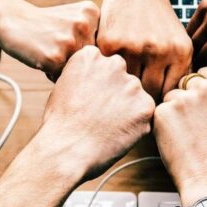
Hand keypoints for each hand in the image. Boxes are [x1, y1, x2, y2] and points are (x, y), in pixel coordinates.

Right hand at [0, 0, 99, 79]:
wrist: (12, 19)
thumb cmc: (44, 23)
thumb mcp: (74, 16)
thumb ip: (93, 33)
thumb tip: (113, 65)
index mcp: (92, 12)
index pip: (102, 45)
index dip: (85, 48)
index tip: (69, 39)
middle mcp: (84, 25)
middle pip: (92, 59)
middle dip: (76, 60)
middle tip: (57, 46)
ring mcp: (70, 41)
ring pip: (78, 69)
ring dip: (65, 68)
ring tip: (50, 51)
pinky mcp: (55, 57)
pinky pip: (62, 77)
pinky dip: (52, 73)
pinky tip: (42, 57)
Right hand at [39, 46, 155, 180]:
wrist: (66, 150)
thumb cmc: (60, 123)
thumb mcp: (64, 86)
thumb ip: (86, 75)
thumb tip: (97, 79)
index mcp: (91, 56)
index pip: (104, 66)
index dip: (97, 86)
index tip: (88, 100)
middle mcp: (114, 64)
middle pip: (122, 78)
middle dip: (115, 94)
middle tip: (100, 115)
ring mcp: (132, 85)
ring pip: (135, 96)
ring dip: (127, 109)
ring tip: (106, 127)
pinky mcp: (146, 106)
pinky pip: (144, 114)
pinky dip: (135, 125)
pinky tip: (116, 134)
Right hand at [97, 0, 192, 99]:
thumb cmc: (158, 18)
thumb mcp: (178, 40)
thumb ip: (178, 70)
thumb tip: (173, 105)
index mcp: (180, 52)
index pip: (171, 92)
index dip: (162, 100)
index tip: (153, 101)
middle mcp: (159, 51)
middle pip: (150, 93)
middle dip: (143, 98)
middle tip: (136, 99)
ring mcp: (133, 48)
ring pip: (128, 85)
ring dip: (124, 87)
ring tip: (122, 89)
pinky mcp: (110, 44)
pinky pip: (110, 72)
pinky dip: (109, 74)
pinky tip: (110, 73)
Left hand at [153, 68, 206, 206]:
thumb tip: (196, 81)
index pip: (203, 72)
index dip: (198, 89)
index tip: (201, 105)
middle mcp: (206, 88)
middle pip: (184, 82)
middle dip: (184, 98)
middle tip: (193, 124)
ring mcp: (184, 98)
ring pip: (170, 97)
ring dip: (172, 111)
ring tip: (186, 134)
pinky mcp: (164, 110)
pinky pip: (158, 111)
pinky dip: (162, 124)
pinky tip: (176, 138)